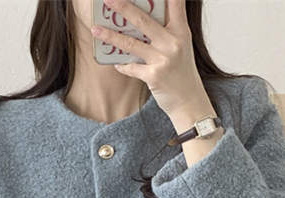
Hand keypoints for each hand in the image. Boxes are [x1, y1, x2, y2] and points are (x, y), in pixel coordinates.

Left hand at [91, 0, 214, 126]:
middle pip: (143, 20)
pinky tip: (116, 62)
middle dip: (123, 7)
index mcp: (181, 31)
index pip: (176, 3)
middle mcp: (173, 43)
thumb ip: (167, 30)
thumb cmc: (182, 72)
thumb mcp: (181, 46)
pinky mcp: (153, 76)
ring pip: (131, 44)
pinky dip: (122, 65)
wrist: (189, 101)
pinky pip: (131, 67)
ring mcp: (163, 59)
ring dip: (110, 36)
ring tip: (95, 29)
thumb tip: (140, 18)